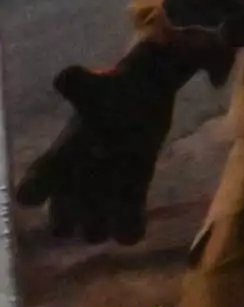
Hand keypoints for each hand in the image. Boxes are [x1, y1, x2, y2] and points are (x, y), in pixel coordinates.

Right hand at [10, 42, 197, 244]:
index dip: (35, 192)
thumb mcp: (95, 83)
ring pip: (92, 228)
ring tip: (120, 210)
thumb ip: (78, 84)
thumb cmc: (113, 87)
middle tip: (98, 198)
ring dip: (103, 226)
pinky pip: (125, 225)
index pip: (33, 186)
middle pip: (62, 218)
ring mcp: (103, 190)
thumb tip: (63, 76)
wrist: (146, 89)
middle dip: (76, 218)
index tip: (42, 192)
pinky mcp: (133, 192)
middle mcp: (75, 179)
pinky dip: (129, 229)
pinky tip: (136, 226)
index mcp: (60, 156)